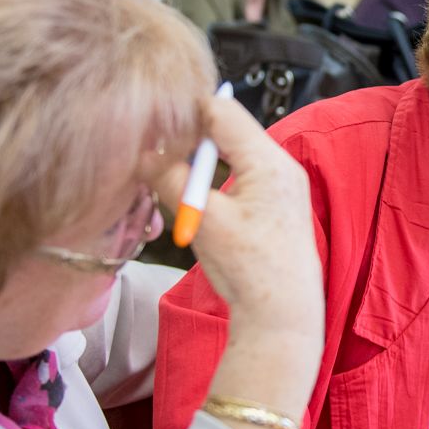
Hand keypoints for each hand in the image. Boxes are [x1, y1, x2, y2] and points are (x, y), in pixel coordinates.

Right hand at [153, 94, 323, 422]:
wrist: (282, 318)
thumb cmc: (251, 271)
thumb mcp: (203, 221)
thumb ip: (172, 180)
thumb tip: (146, 155)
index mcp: (270, 162)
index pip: (222, 110)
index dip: (184, 110)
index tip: (152, 121)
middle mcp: (282, 167)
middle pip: (228, 129)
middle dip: (189, 137)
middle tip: (154, 151)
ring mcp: (282, 186)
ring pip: (231, 153)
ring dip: (199, 161)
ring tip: (170, 179)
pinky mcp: (275, 206)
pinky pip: (238, 176)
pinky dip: (213, 181)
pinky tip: (194, 202)